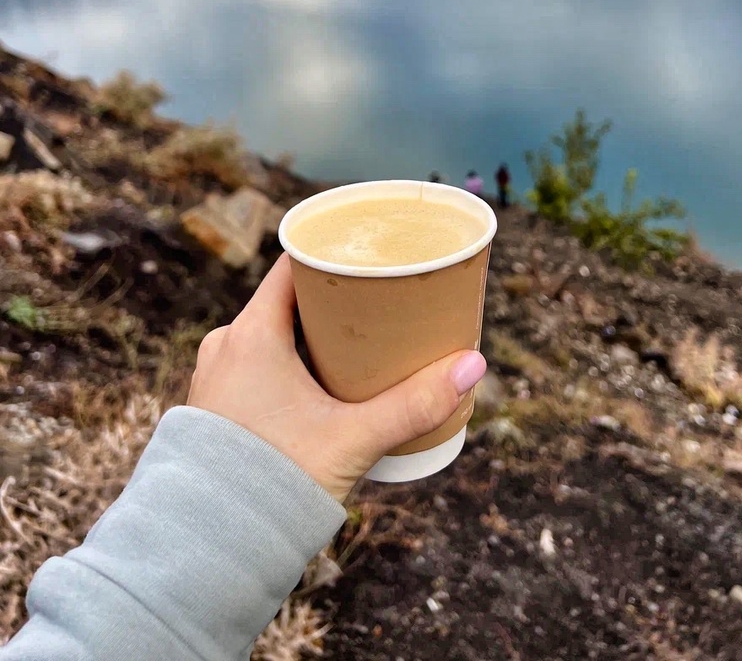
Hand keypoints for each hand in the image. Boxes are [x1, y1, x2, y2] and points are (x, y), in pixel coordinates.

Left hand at [188, 254, 486, 502]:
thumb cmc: (274, 485)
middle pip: (287, 301)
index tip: (369, 253)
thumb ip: (414, 404)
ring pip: (272, 334)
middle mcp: (225, 345)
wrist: (207, 549)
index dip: (332, 253)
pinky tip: (321, 384)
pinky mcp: (215, 408)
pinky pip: (257, 364)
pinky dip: (290, 363)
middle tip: (379, 302)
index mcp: (250, 333)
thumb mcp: (354, 440)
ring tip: (359, 344)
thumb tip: (473, 366)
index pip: (292, 266)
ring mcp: (216, 377)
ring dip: (312, 335)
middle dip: (333, 300)